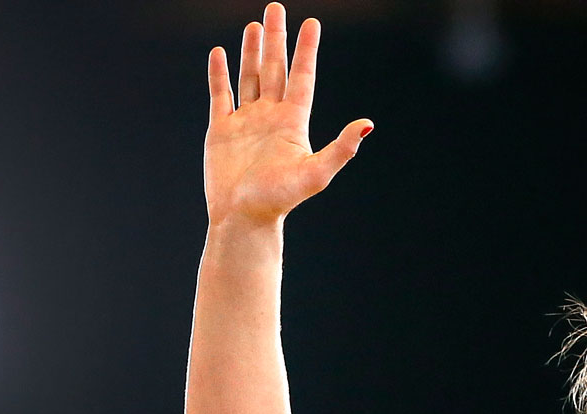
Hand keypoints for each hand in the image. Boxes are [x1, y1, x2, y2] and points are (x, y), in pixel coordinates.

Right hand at [204, 3, 371, 226]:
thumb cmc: (280, 199)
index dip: (307, 51)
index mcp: (294, 123)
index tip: (311, 23)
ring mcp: (246, 122)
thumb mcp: (316, 172)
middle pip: (275, 69)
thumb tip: (367, 124)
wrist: (244, 218)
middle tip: (276, 7)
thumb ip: (341, 147)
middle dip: (277, 39)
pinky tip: (220, 52)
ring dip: (252, 51)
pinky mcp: (221, 130)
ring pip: (250, 77)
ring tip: (255, 25)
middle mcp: (271, 118)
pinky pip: (221, 95)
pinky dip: (219, 73)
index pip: (302, 77)